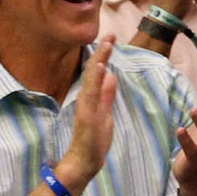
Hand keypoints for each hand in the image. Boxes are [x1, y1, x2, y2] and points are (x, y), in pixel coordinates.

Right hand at [54, 39, 119, 194]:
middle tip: (111, 34)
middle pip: (94, 70)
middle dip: (102, 52)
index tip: (112, 39)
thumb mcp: (105, 113)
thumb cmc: (94, 139)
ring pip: (92, 79)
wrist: (84, 161)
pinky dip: (95, 80)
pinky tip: (100, 67)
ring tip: (106, 44)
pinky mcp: (87, 116)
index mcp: (92, 97)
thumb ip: (107, 95)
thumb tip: (110, 75)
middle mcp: (87, 98)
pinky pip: (91, 94)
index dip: (104, 55)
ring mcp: (86, 106)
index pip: (98, 72)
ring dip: (99, 60)